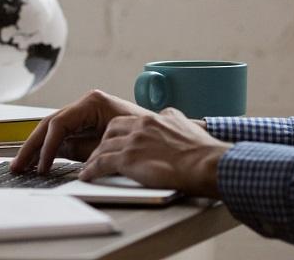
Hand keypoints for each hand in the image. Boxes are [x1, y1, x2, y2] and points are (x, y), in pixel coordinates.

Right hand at [11, 90, 153, 173]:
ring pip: (53, 130)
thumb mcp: (108, 147)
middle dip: (32, 147)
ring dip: (37, 148)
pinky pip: (63, 136)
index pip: (58, 124)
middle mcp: (87, 104)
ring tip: (22, 166)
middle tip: (17, 166)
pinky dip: (50, 149)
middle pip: (50, 125)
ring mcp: (86, 114)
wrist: (170, 143)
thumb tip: (54, 157)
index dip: (45, 147)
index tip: (41, 166)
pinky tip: (39, 163)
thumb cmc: (144, 139)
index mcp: (92, 103)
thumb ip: (80, 150)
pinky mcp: (87, 125)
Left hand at [79, 107, 231, 198]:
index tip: (112, 141)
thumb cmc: (202, 151)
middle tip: (97, 153)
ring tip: (89, 167)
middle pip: (110, 131)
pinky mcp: (129, 160)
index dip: (116, 133)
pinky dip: (92, 170)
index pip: (125, 122)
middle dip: (102, 142)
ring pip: (103, 147)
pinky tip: (87, 176)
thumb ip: (172, 119)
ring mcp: (133, 142)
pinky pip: (102, 163)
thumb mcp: (185, 124)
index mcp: (152, 118)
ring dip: (94, 158)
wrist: (206, 164)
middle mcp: (140, 126)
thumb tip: (169, 117)